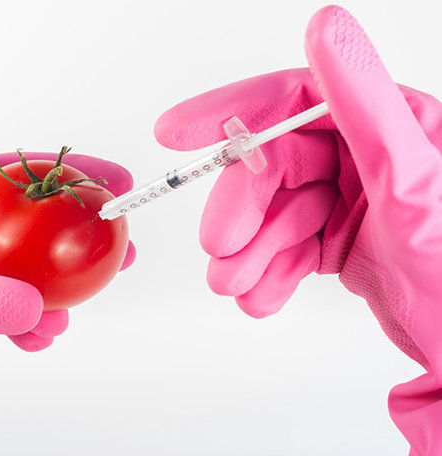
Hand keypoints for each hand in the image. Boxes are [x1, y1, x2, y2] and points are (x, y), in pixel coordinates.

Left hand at [0, 151, 134, 455]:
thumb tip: (32, 304)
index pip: (8, 173)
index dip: (63, 171)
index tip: (107, 179)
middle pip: (26, 223)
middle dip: (72, 232)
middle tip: (114, 246)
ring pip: (19, 273)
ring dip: (53, 288)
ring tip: (74, 307)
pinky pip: (2, 313)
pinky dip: (27, 324)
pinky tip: (37, 337)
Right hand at [154, 6, 441, 455]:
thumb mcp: (411, 177)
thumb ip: (362, 100)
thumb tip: (326, 26)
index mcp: (388, 121)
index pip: (294, 99)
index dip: (231, 113)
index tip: (178, 133)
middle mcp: (365, 154)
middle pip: (274, 168)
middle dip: (242, 212)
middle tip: (220, 249)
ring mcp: (350, 198)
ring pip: (274, 212)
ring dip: (249, 251)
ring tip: (237, 284)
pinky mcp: (339, 237)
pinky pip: (287, 245)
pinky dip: (268, 271)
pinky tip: (264, 295)